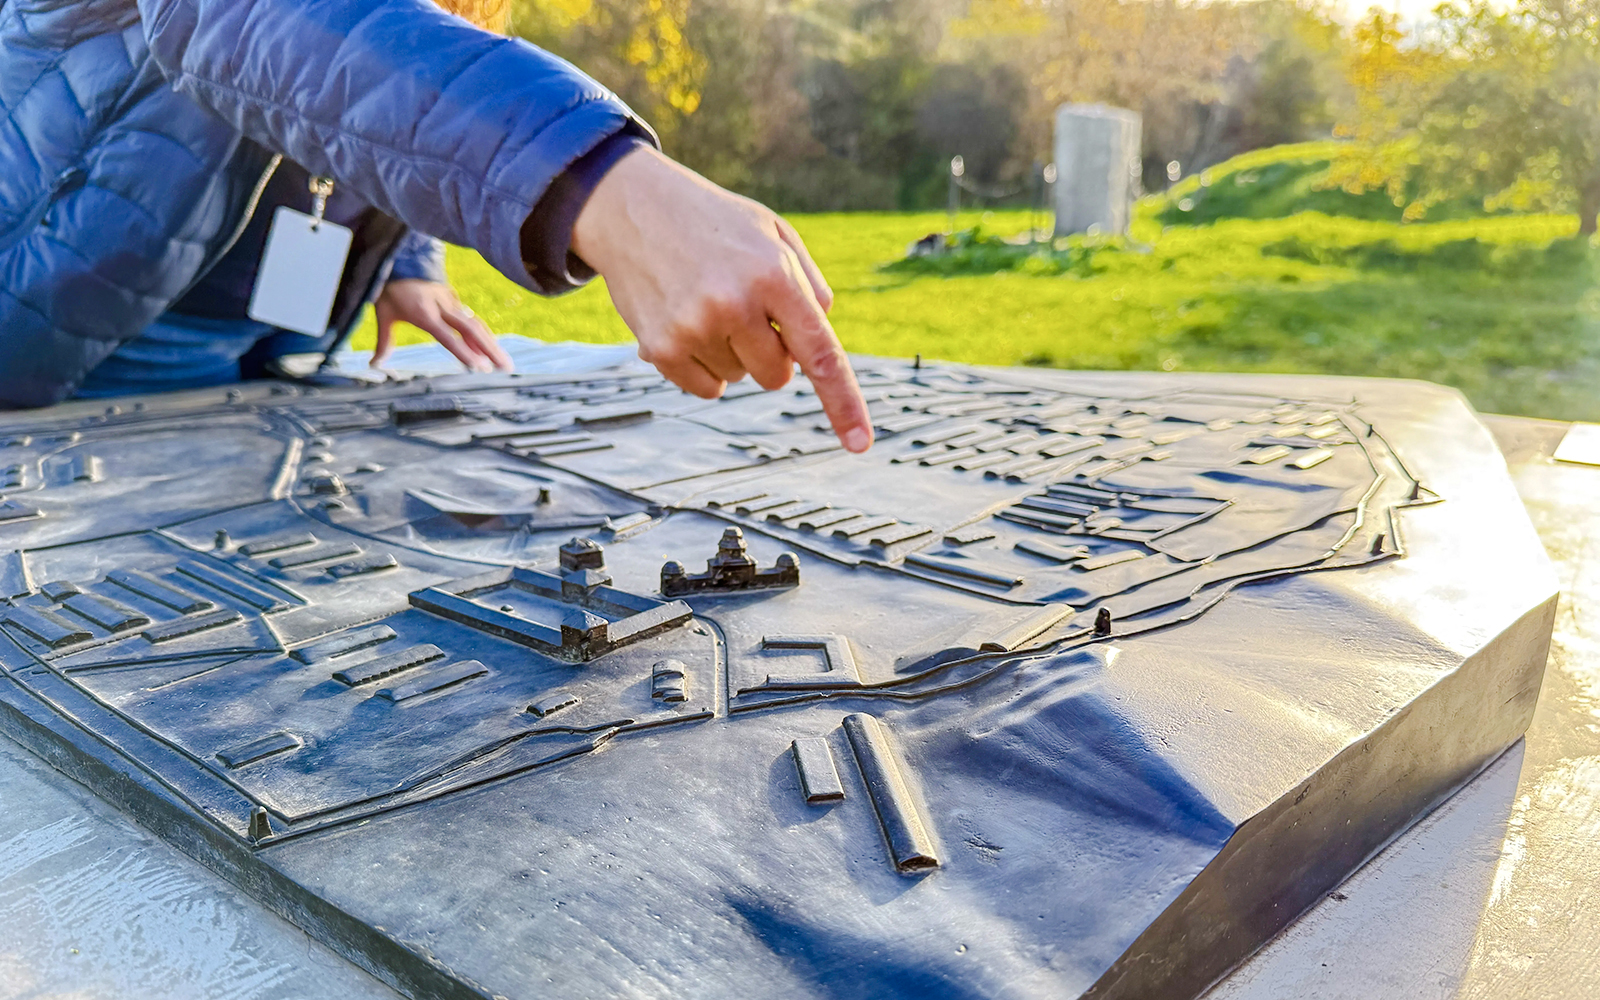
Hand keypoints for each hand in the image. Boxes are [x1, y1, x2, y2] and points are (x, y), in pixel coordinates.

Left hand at [372, 280, 512, 372]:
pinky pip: (471, 319)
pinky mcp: (454, 299)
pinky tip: (490, 349)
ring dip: (492, 344)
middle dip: (491, 350)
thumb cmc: (390, 286)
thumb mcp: (383, 313)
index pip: (448, 336)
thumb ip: (384, 341)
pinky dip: (482, 336)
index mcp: (424, 312)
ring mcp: (451, 302)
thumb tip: (375, 364)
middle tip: (506, 368)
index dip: (464, 352)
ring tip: (505, 363)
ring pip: (476, 324)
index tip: (480, 368)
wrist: (400, 256)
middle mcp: (442, 307)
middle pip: (472, 329)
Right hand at [570, 146, 872, 452]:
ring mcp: (695, 329)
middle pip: (777, 375)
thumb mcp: (773, 232)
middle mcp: (735, 305)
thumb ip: (809, 284)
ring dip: (732, 353)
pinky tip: (686, 322)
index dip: (843, 403)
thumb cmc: (714, 222)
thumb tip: (820, 343)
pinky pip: (706, 388)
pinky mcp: (661, 348)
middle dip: (771, 354)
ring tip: (706, 303)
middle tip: (745, 311)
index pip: (820, 353)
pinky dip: (703, 367)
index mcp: (774, 274)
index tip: (860, 444)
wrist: (632, 206)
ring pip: (739, 379)